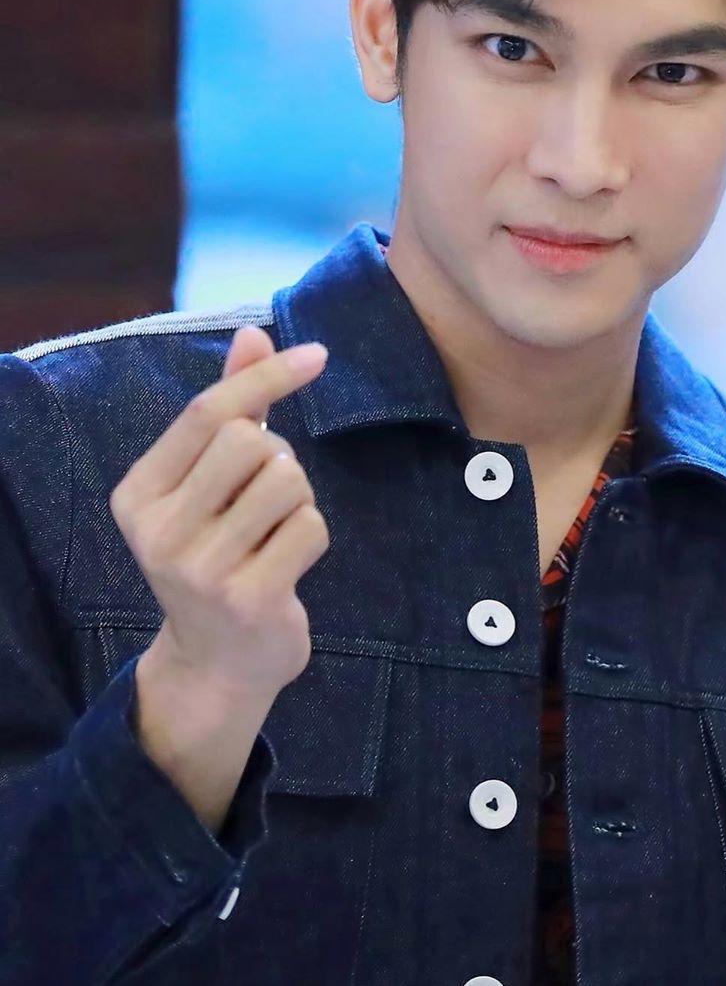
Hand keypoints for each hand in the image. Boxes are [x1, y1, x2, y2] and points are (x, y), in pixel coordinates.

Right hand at [111, 325, 330, 701]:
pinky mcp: (248, 599)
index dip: (265, 375)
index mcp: (138, 494)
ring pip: (286, 481)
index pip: (206, 412)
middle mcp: (158, 532)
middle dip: (279, 458)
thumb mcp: (208, 482)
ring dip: (298, 498)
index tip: (318, 354)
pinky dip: (312, 534)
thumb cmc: (219, 551)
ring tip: (274, 532)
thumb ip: (230, 408)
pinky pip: (310, 527)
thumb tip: (251, 332)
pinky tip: (286, 563)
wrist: (218, 661)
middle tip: (266, 498)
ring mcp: (201, 570)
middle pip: (250, 442)